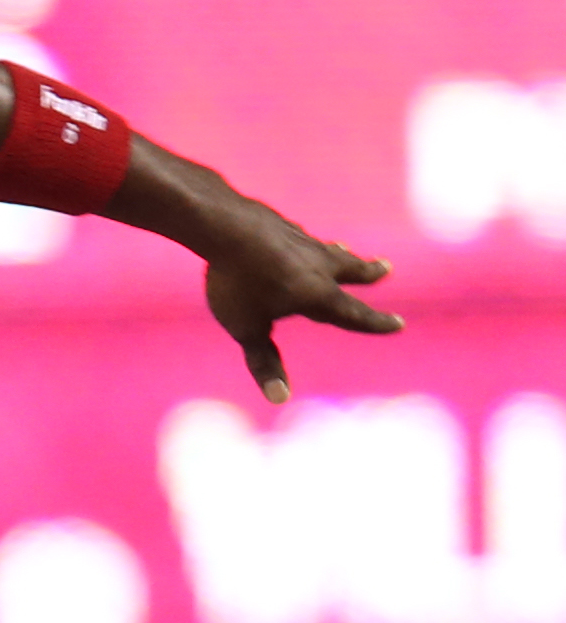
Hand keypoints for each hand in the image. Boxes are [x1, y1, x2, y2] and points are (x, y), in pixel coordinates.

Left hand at [199, 209, 403, 403]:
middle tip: (386, 269)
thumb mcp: (247, 329)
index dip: (375, 323)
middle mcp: (318, 265)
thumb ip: (264, 362)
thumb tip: (279, 398)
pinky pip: (300, 238)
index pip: (353, 314)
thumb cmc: (236, 283)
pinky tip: (296, 239)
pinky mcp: (280, 226)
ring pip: (326, 251)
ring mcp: (301, 242)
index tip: (398, 324)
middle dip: (368, 273)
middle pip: (349, 271)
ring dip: (341, 254)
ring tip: (347, 251)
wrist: (224, 225)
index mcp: (317, 294)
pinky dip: (306, 244)